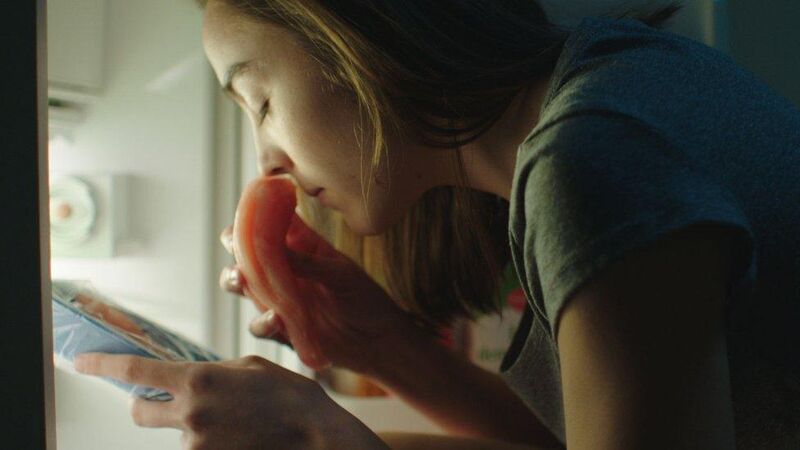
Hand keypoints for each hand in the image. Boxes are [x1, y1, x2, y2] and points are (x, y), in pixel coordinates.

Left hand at [74, 353, 387, 449]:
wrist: (313, 433)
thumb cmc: (286, 395)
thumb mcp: (248, 367)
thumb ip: (211, 371)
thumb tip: (190, 376)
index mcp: (198, 380)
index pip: (135, 372)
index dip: (103, 365)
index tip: (82, 362)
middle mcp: (190, 414)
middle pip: (139, 412)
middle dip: (145, 405)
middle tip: (165, 402)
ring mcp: (197, 444)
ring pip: (174, 433)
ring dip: (191, 424)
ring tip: (231, 419)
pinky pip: (195, 447)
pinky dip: (209, 439)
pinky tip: (236, 433)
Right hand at [219, 215, 421, 374]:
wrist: (376, 342)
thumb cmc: (364, 298)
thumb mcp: (341, 274)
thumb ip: (308, 262)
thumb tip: (273, 244)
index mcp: (299, 245)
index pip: (268, 222)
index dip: (252, 214)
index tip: (245, 213)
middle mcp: (283, 268)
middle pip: (244, 251)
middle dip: (234, 246)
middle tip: (234, 244)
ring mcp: (277, 298)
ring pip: (242, 285)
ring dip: (234, 280)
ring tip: (240, 279)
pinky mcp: (279, 328)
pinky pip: (259, 325)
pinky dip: (262, 322)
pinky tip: (275, 318)